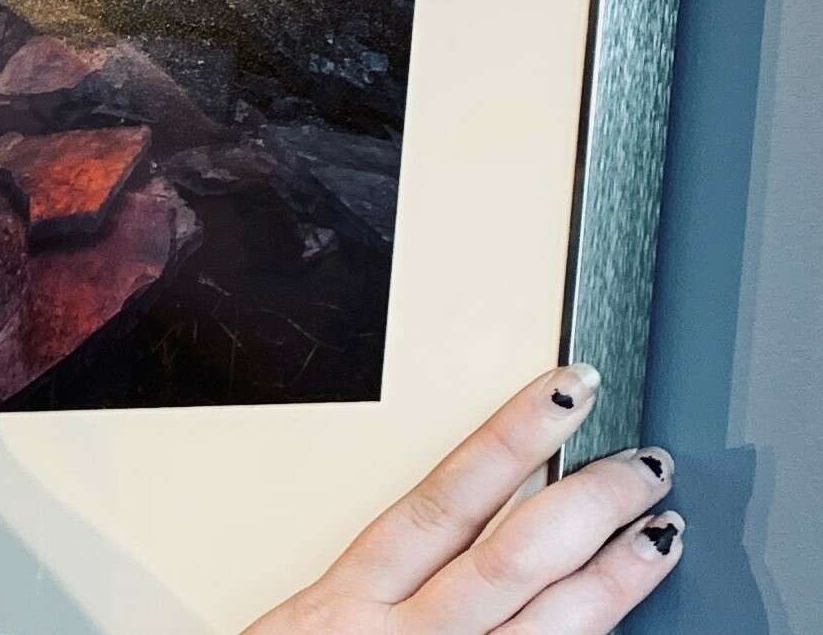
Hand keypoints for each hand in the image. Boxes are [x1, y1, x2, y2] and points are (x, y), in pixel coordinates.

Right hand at [251, 366, 682, 633]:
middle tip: (640, 463)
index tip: (561, 395)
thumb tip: (457, 547)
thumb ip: (371, 601)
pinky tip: (636, 628)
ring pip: (550, 624)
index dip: (509, 440)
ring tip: (659, 530)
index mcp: (346, 607)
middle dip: (585, 501)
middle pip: (510, 554)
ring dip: (615, 576)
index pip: (444, 500)